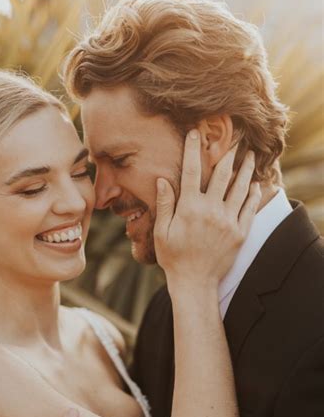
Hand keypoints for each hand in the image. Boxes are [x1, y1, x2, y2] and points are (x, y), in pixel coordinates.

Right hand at [154, 130, 260, 290]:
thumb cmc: (173, 258)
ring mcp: (227, 221)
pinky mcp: (240, 233)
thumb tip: (162, 180)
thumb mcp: (162, 232)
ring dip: (245, 169)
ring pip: (239, 188)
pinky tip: (255, 185)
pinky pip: (249, 208)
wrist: (195, 283)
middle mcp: (210, 210)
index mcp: (189, 208)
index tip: (194, 133)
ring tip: (250, 156)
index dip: (192, 150)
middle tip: (234, 140)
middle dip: (227, 154)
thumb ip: (165, 204)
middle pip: (221, 174)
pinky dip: (253, 194)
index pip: (189, 171)